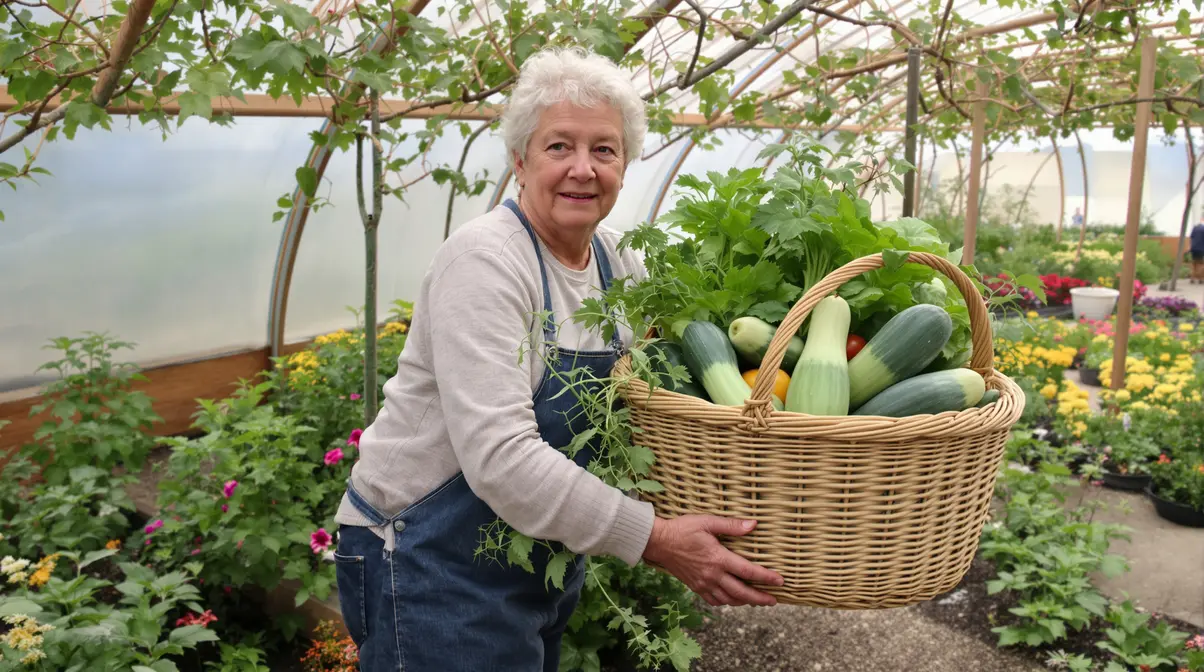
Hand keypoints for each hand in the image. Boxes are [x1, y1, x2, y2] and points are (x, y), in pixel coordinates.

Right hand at [641, 515, 783, 606]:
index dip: (766, 577)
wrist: (659, 542)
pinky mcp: (696, 587)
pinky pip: (714, 601)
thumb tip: (753, 525)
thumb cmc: (683, 529)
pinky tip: (732, 599)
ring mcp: (703, 583)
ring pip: (729, 599)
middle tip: (774, 600)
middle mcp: (712, 575)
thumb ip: (731, 525)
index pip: (748, 571)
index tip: (780, 581)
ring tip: (756, 601)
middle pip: (742, 592)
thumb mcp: (708, 522)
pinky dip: (726, 602)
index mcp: (718, 558)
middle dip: (760, 598)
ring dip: (745, 602)